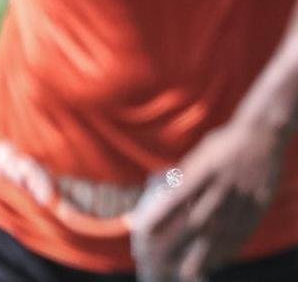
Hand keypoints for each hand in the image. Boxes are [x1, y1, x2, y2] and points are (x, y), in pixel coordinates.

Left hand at [131, 120, 285, 280]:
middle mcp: (221, 189)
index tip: (143, 233)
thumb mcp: (199, 156)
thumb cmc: (222, 145)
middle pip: (196, 224)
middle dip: (177, 245)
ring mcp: (241, 201)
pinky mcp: (257, 208)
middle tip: (160, 262)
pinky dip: (228, 250)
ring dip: (202, 256)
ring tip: (188, 274)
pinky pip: (241, 234)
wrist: (262, 136)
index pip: (176, 199)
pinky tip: (217, 262)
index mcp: (202, 172)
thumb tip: (163, 198)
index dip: (160, 218)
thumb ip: (184, 177)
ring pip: (219, 235)